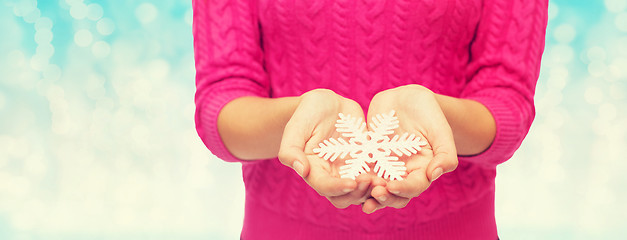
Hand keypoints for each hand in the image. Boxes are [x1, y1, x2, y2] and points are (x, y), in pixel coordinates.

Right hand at [278, 89, 374, 207]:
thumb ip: (291, 149)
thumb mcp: (296, 126)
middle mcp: (331, 176)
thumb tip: (301, 170)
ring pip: (362, 192)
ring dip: (373, 190)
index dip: (338, 188)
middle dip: (358, 193)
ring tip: (384, 180)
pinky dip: (384, 178)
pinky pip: (376, 176)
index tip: (352, 182)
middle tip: (371, 181)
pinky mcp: (365, 163)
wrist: (328, 103)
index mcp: (313, 170)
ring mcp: (350, 171)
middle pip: (345, 197)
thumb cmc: (308, 112)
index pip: (324, 187)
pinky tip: (394, 172)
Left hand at [361, 85, 457, 213]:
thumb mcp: (440, 129)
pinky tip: (344, 179)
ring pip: (375, 187)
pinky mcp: (370, 158)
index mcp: (423, 169)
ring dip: (367, 193)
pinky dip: (354, 177)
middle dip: (384, 197)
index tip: (392, 186)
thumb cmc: (429, 112)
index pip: (415, 186)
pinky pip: (361, 170)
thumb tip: (435, 174)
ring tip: (357, 192)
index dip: (404, 189)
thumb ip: (445, 153)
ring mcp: (385, 166)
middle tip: (374, 194)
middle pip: (394, 194)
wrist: (406, 98)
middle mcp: (403, 172)